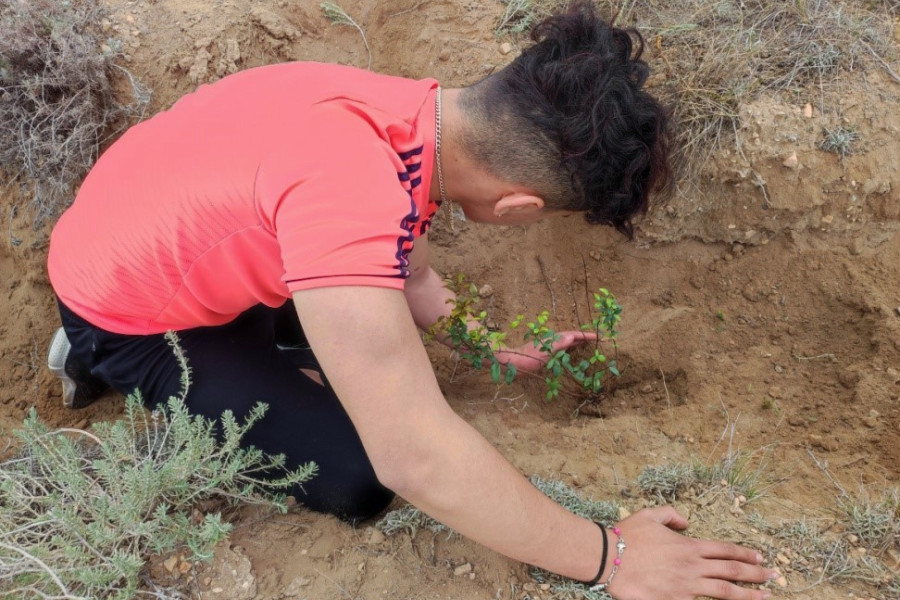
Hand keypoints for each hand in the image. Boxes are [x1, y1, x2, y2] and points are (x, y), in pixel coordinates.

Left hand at [495, 331, 596, 372]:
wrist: (510, 363)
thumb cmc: (526, 359)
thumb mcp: (544, 352)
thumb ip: (558, 344)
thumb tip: (572, 336)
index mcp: (553, 339)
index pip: (573, 335)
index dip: (585, 336)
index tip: (597, 335)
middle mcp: (551, 341)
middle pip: (570, 337)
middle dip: (583, 338)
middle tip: (596, 339)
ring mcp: (547, 347)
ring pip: (565, 343)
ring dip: (576, 343)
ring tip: (587, 344)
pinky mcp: (543, 354)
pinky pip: (560, 350)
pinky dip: (568, 350)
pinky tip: (569, 354)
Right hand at [606, 507, 777, 599]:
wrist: (607, 557)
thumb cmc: (626, 535)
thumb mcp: (650, 515)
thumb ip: (671, 514)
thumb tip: (686, 521)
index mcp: (689, 545)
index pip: (724, 550)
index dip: (745, 554)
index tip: (760, 557)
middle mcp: (692, 566)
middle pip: (732, 571)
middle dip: (756, 574)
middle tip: (774, 576)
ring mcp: (685, 586)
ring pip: (724, 593)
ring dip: (747, 595)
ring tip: (765, 596)